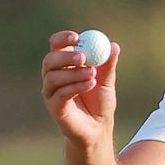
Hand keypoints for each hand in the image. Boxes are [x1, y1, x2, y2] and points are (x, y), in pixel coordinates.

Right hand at [41, 30, 120, 148]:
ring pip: (53, 77)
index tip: (77, 37)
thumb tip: (114, 46)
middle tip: (83, 57)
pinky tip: (90, 84)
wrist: (99, 127)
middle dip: (66, 57)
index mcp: (64, 65)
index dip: (63, 39)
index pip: (56, 46)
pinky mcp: (54, 107)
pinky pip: (60, 94)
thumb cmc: (100, 101)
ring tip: (93, 75)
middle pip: (50, 60)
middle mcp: (53, 76)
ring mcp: (51, 92)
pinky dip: (75, 87)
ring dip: (74, 74)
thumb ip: (108, 64)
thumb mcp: (107, 80)